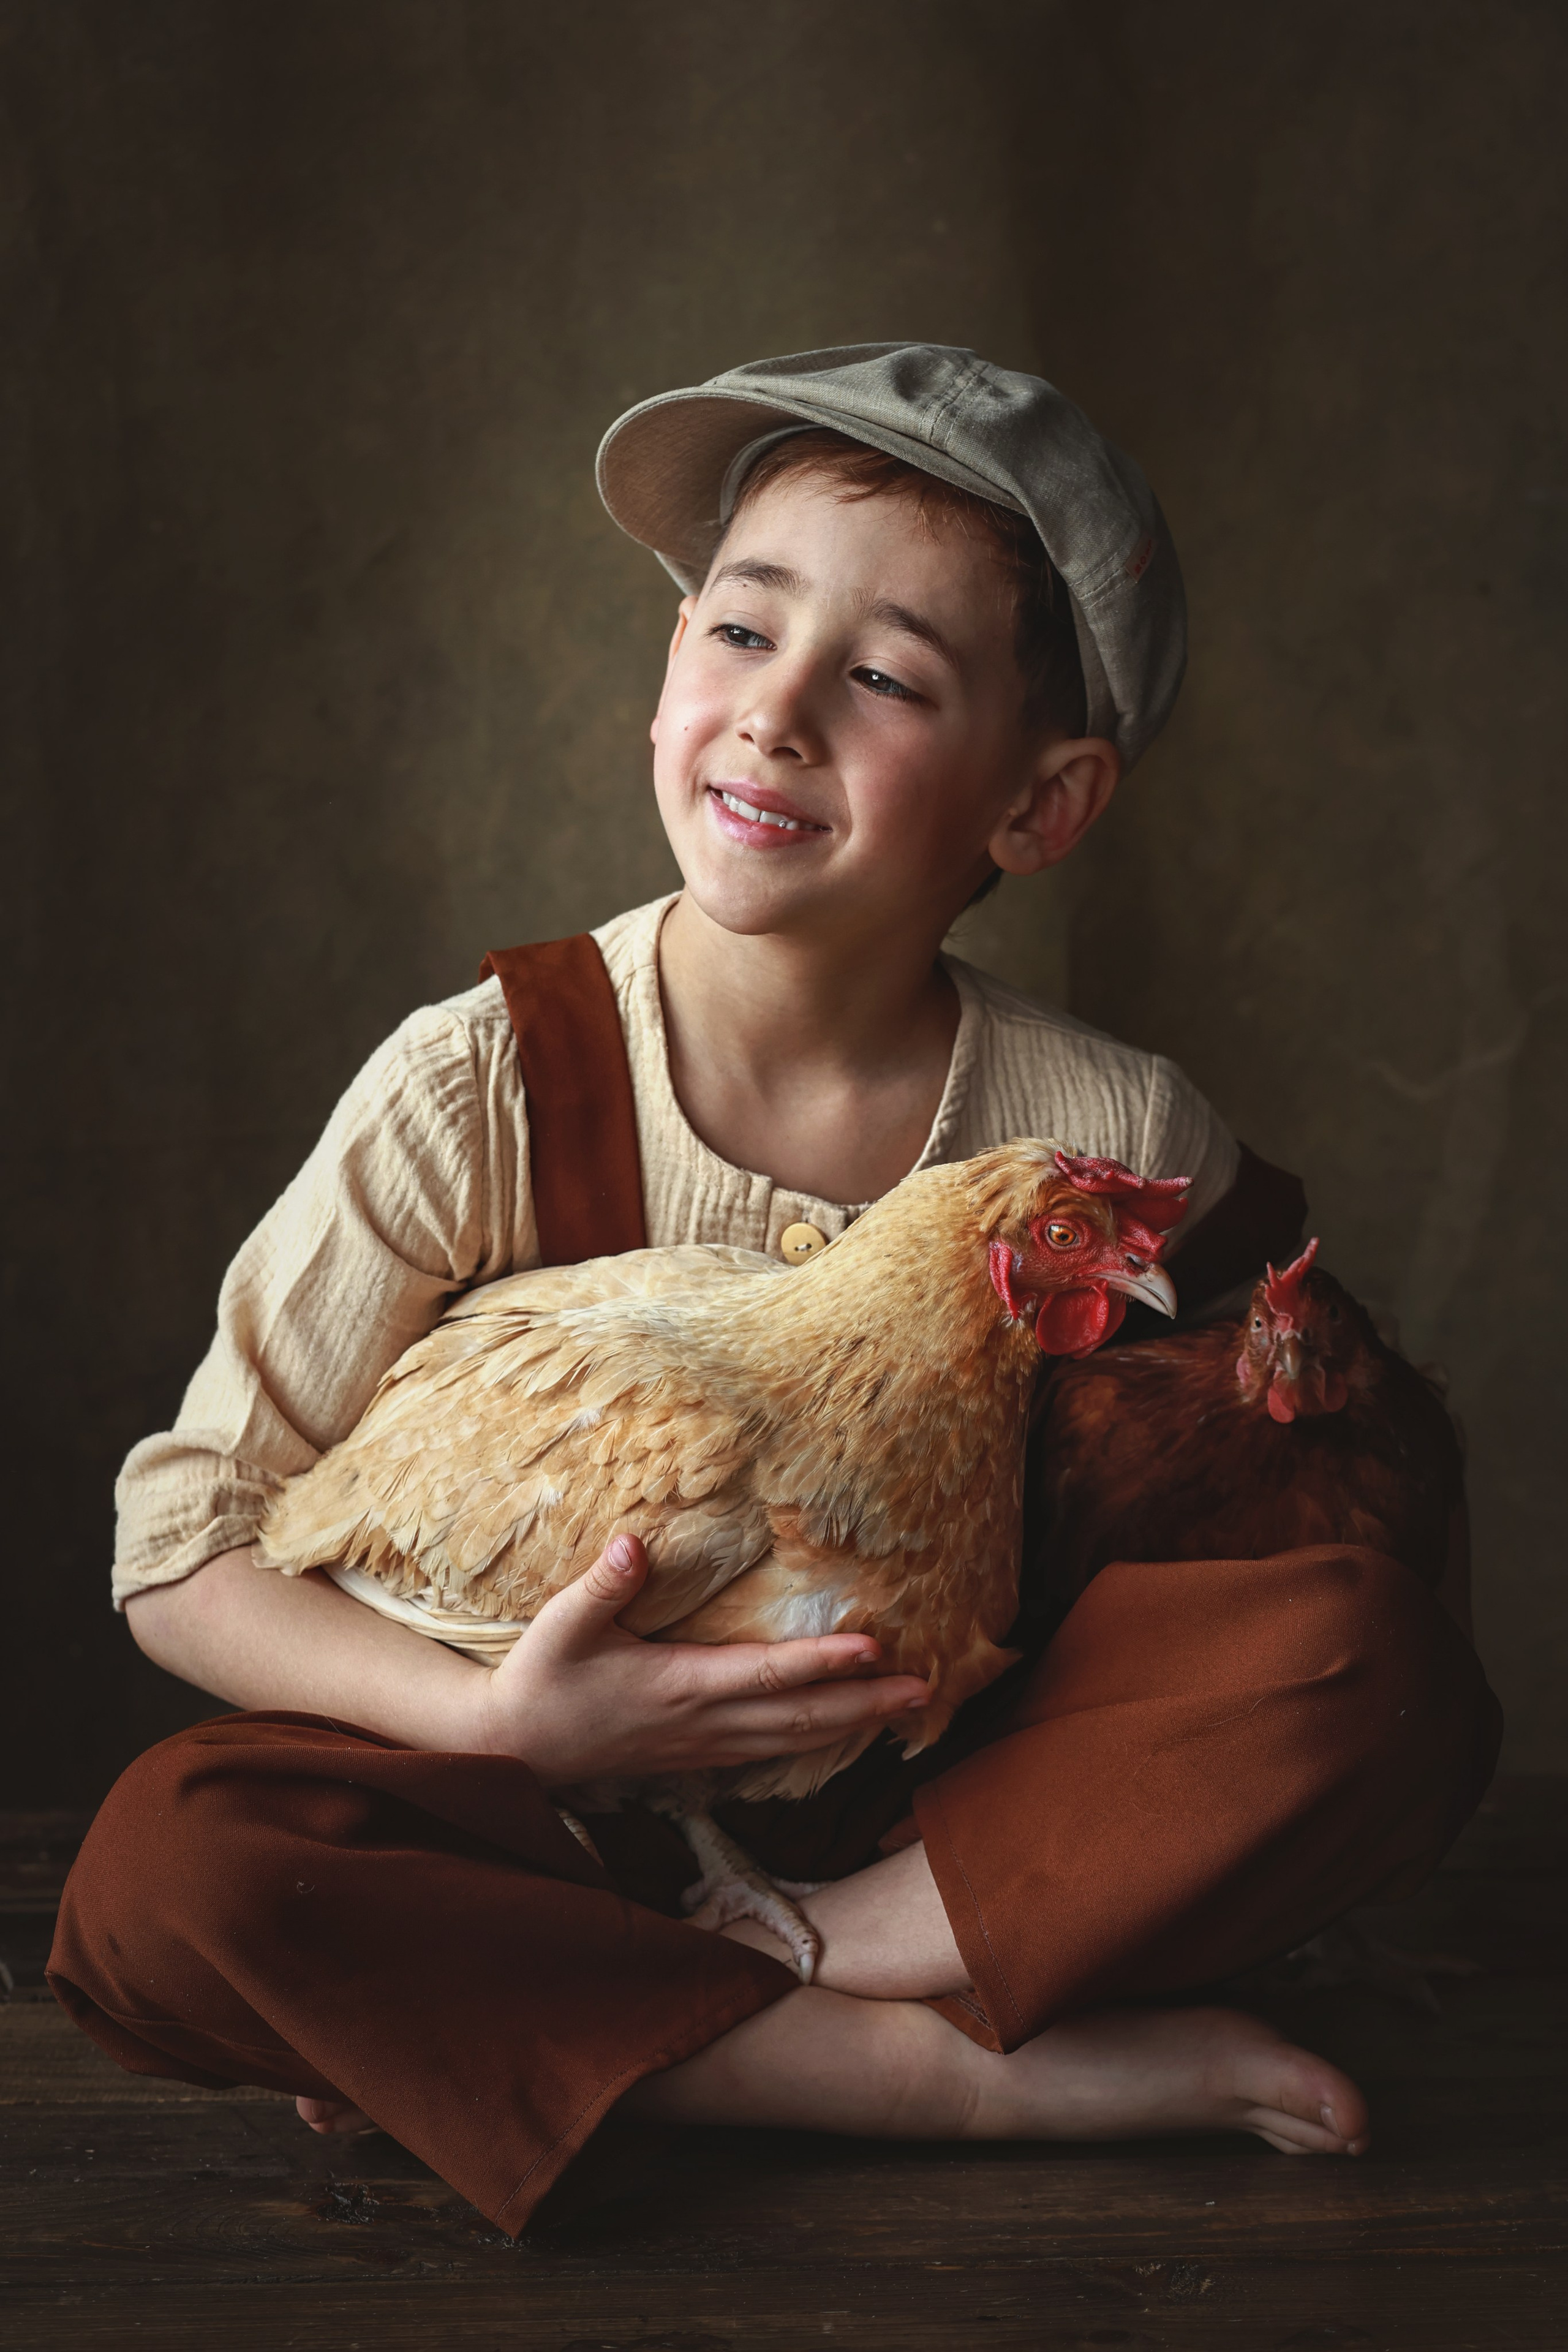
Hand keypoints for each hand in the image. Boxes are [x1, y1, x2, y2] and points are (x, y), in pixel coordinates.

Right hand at [470, 1535, 929, 1786]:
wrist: (516, 1749)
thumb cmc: (541, 1680)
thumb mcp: (561, 1627)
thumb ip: (602, 1587)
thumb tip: (633, 1543)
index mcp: (679, 1687)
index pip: (767, 1675)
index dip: (822, 1663)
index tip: (873, 1649)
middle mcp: (703, 1723)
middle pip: (802, 1718)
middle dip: (867, 1704)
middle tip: (927, 1689)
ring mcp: (705, 1746)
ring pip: (796, 1740)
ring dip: (854, 1725)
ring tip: (909, 1710)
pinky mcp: (700, 1756)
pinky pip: (775, 1751)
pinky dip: (820, 1741)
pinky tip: (846, 1731)